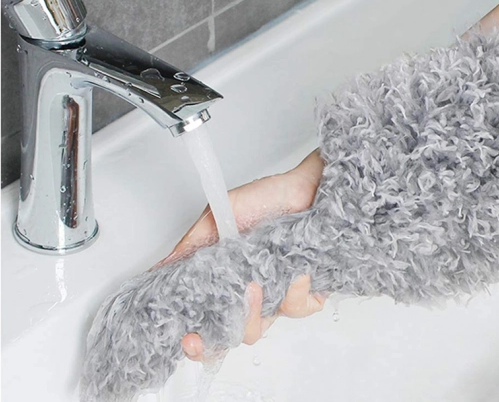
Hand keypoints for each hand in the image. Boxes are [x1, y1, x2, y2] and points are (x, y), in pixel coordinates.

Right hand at [156, 150, 325, 360]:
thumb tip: (162, 268)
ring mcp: (279, 293)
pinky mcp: (307, 290)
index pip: (210, 321)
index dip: (199, 340)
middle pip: (237, 333)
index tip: (190, 338)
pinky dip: (297, 292)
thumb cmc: (267, 198)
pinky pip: (301, 308)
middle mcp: (252, 291)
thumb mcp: (222, 215)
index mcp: (228, 278)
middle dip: (231, 328)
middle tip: (232, 304)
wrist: (308, 186)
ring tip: (258, 283)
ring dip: (260, 309)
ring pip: (266, 325)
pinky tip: (296, 271)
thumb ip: (194, 244)